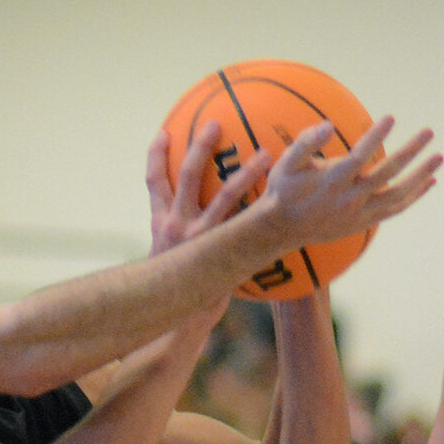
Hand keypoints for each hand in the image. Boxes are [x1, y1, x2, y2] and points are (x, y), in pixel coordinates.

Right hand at [145, 121, 268, 330]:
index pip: (154, 180)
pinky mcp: (224, 254)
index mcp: (160, 222)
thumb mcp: (167, 261)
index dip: (157, 154)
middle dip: (200, 147)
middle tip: (216, 124)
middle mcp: (177, 224)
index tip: (164, 132)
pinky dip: (267, 211)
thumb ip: (180, 240)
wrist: (176, 320)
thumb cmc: (174, 292)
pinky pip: (249, 226)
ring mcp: (202, 238)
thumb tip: (193, 233)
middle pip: (187, 174)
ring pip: (226, 196)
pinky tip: (289, 203)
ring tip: (267, 154)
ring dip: (247, 173)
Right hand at [261, 117, 440, 250]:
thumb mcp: (287, 163)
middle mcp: (349, 198)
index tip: (391, 118)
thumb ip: (306, 142)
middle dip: (410, 151)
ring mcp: (359, 212)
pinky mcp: (364, 222)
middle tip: (429, 131)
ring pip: (397, 194)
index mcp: (332, 180)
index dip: (376, 136)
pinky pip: (395, 209)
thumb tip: (327, 125)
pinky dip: (413, 196)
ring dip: (420, 176)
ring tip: (438, 157)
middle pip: (387, 173)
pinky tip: (429, 181)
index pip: (360, 156)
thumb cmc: (284, 190)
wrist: (283, 229)